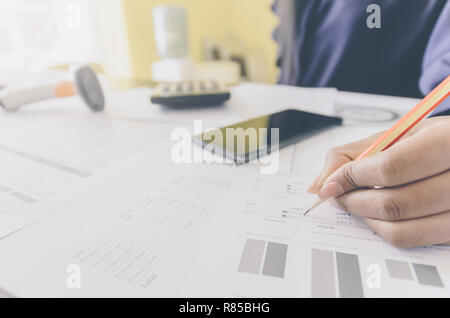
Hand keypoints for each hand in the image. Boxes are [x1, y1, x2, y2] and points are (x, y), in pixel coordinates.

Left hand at [307, 116, 449, 247]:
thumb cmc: (433, 142)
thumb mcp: (399, 134)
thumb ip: (353, 154)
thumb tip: (320, 185)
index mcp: (448, 142)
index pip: (390, 168)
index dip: (352, 177)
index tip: (332, 182)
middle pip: (394, 204)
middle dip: (353, 201)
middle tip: (338, 196)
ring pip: (402, 230)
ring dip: (366, 219)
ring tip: (357, 204)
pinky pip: (414, 242)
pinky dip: (387, 230)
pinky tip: (381, 214)